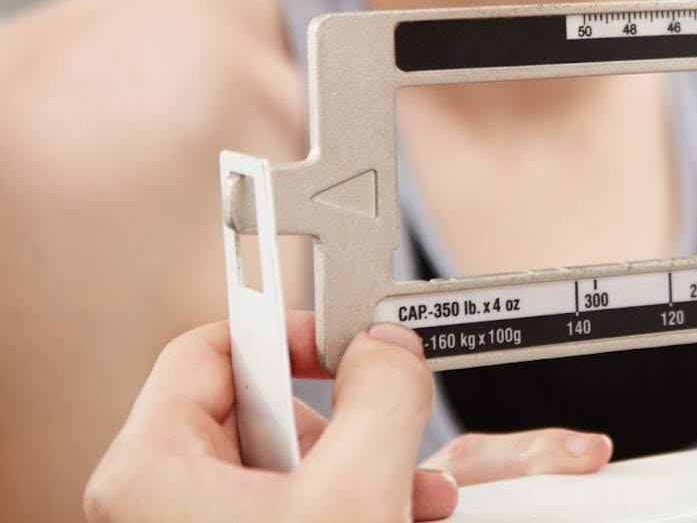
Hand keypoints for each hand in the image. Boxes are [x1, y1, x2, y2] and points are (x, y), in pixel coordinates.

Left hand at [83, 313, 610, 521]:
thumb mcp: (358, 484)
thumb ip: (382, 394)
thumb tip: (388, 350)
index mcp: (148, 469)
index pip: (212, 347)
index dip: (289, 331)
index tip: (347, 340)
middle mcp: (155, 504)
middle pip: (256, 411)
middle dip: (343, 419)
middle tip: (386, 431)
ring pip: (280, 468)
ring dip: (358, 469)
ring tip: (410, 496)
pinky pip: (283, 512)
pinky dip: (343, 508)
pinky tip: (392, 520)